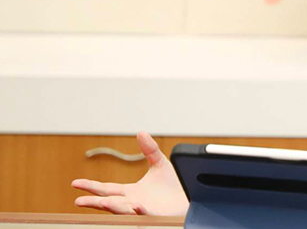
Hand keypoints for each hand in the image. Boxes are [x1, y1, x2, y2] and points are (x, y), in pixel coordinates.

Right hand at [72, 131, 189, 215]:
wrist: (190, 199)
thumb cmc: (174, 187)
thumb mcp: (159, 164)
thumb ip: (149, 150)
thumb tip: (140, 132)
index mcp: (130, 192)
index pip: (106, 189)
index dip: (91, 186)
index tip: (75, 183)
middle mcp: (132, 202)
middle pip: (109, 202)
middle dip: (94, 202)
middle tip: (78, 201)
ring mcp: (142, 211)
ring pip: (124, 210)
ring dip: (113, 206)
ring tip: (102, 202)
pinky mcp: (155, 215)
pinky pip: (145, 214)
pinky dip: (139, 211)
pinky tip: (136, 206)